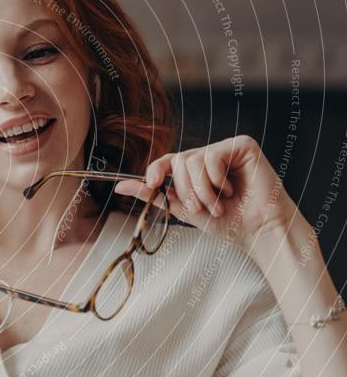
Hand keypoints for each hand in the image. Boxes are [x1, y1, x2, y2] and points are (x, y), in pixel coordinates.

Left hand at [113, 135, 303, 251]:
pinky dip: (217, 178)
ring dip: (203, 190)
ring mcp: (224, 149)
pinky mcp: (242, 145)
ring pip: (193, 159)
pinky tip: (230, 190)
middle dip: (186, 190)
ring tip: (219, 204)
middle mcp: (207, 156)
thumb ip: (154, 195)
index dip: (154, 170)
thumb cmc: (226, 222)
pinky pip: (214, 155)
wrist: (257, 231)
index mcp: (193, 170)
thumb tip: (120, 185)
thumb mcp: (182, 209)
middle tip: (203, 208)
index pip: (166, 161)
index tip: (151, 183)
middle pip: (178, 161)